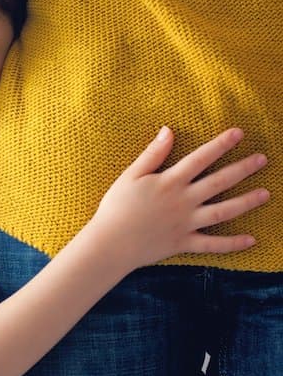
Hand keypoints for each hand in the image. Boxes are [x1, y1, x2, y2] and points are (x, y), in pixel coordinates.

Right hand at [89, 126, 268, 269]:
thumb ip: (152, 154)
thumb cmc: (115, 207)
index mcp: (169, 182)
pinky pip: (212, 244)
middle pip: (219, 182)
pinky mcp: (184, 242)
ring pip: (223, 211)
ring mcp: (186, 223)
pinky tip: (251, 240)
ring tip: (266, 194)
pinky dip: (232, 244)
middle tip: (262, 159)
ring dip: (246, 202)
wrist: (109, 243)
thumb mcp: (130, 176)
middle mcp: (183, 201)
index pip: (200, 158)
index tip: (238, 133)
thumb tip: (168, 130)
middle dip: (242, 169)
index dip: (220, 144)